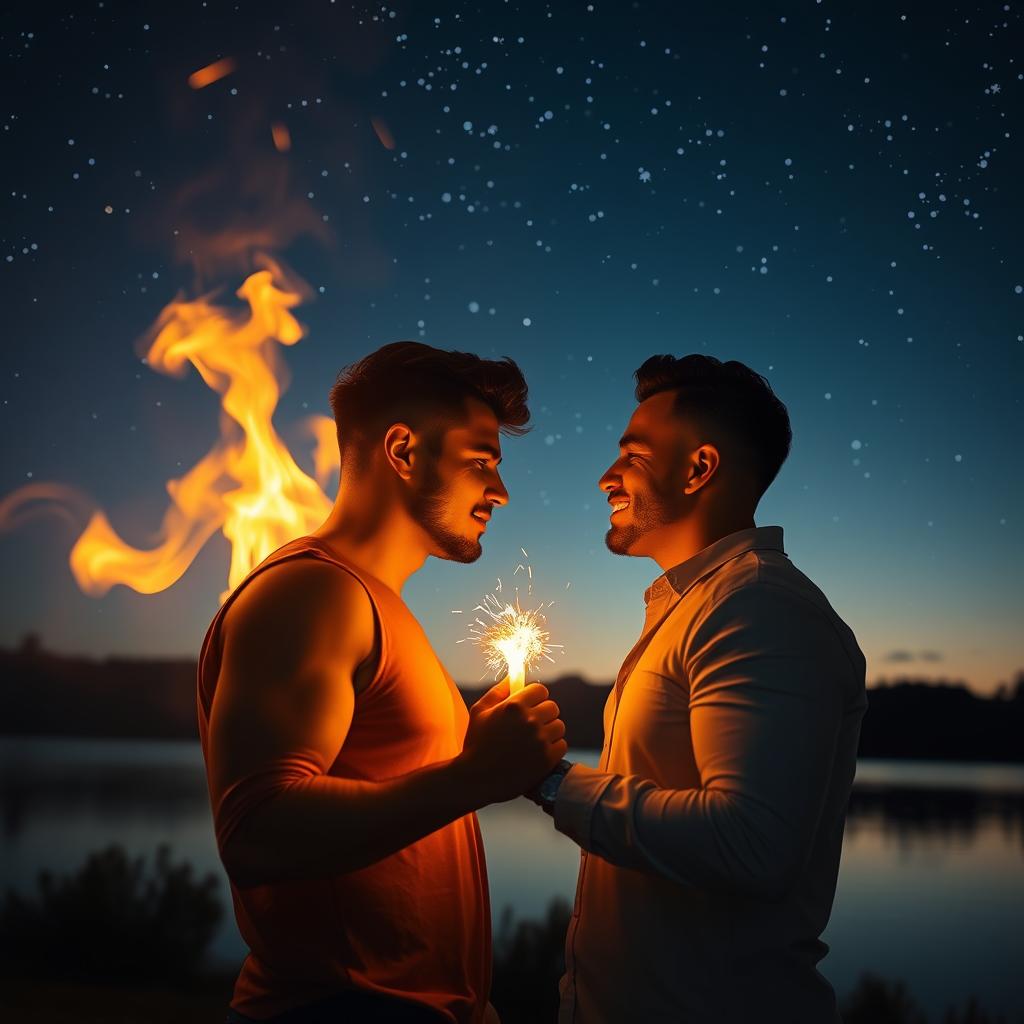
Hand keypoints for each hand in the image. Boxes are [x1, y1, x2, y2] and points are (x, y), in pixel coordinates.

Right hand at [458, 679, 567, 804]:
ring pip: (559, 726)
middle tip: (530, 726)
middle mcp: (530, 720)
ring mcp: (540, 740)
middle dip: (542, 714)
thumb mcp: (480, 711)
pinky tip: (538, 753)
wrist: (476, 779)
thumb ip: (498, 691)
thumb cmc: (475, 743)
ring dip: (549, 731)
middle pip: (552, 707)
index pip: (541, 690)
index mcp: (514, 706)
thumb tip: (513, 676)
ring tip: (533, 741)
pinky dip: (553, 748)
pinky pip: (562, 745)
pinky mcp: (547, 759)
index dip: (535, 697)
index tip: (529, 706)